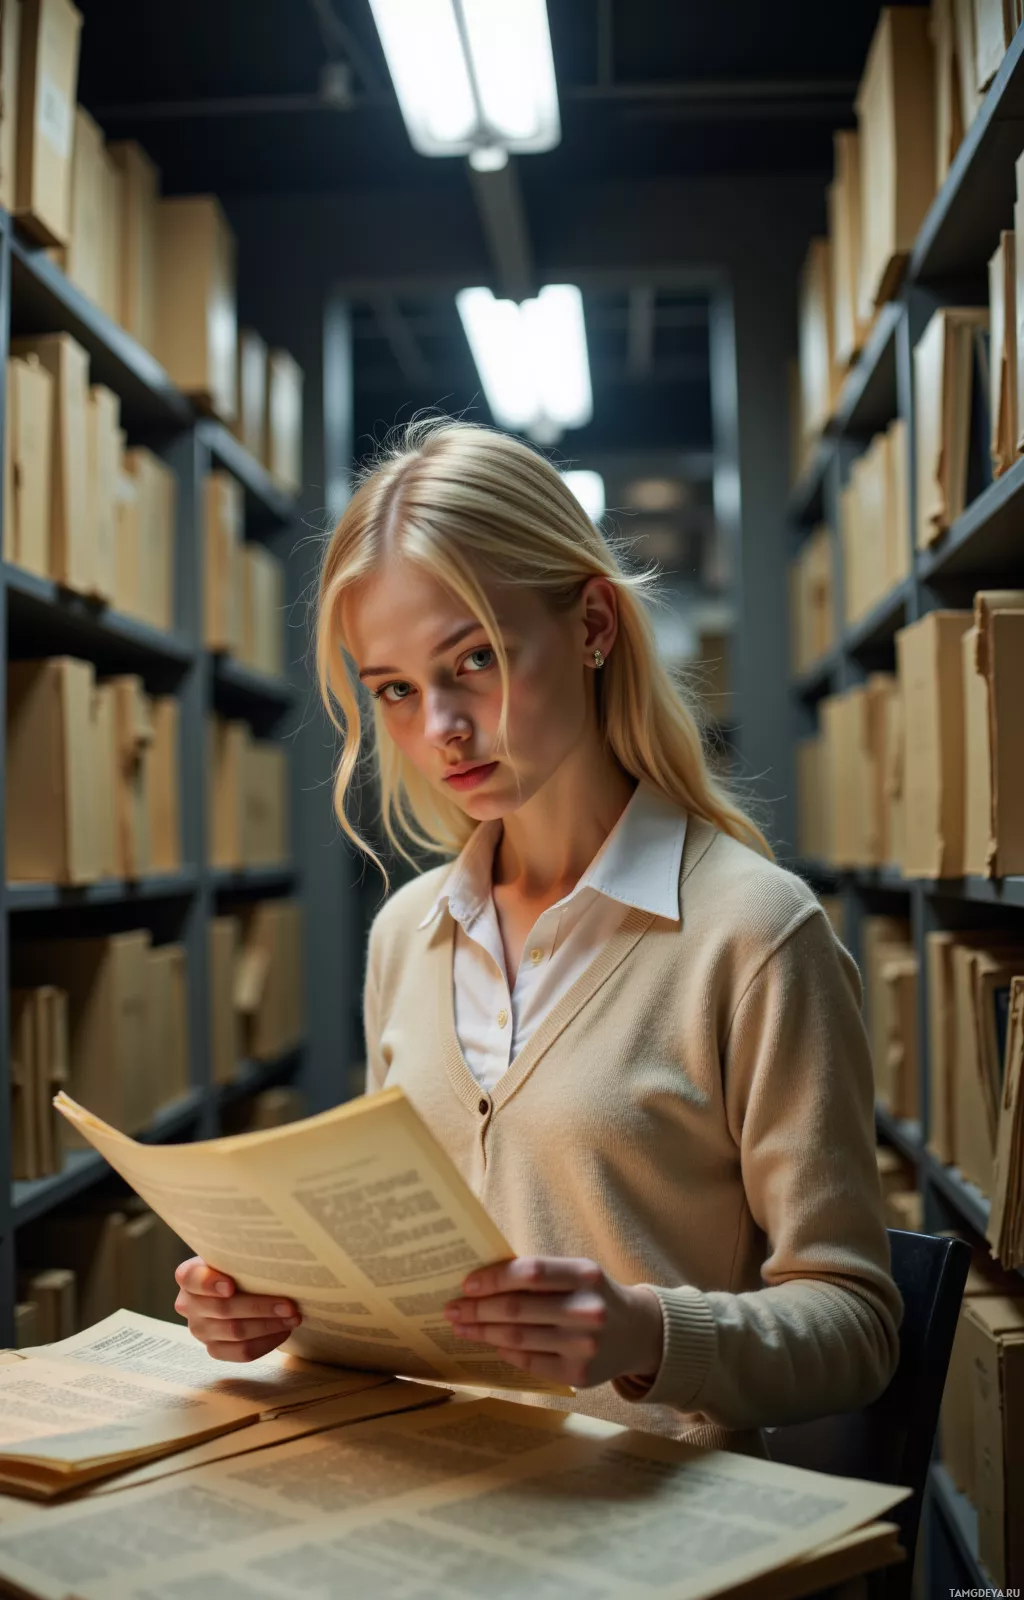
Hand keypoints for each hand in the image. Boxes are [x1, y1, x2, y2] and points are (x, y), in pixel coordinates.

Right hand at [173, 1257, 301, 1361]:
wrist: (235, 1285)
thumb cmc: (237, 1267)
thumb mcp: (234, 1255)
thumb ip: (242, 1257)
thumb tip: (273, 1258)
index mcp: (189, 1277)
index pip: (192, 1278)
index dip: (210, 1283)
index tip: (231, 1286)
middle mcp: (189, 1305)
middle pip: (223, 1309)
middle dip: (260, 1307)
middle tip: (289, 1305)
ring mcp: (200, 1330)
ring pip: (235, 1332)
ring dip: (268, 1326)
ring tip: (292, 1318)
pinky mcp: (215, 1348)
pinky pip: (241, 1352)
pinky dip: (266, 1343)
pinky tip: (282, 1331)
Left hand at [443, 1256, 663, 1388]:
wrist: (637, 1332)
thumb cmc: (593, 1295)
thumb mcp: (576, 1274)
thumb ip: (539, 1275)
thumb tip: (481, 1281)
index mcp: (585, 1275)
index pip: (530, 1272)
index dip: (494, 1278)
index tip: (467, 1284)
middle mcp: (588, 1310)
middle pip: (517, 1309)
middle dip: (478, 1309)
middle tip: (452, 1308)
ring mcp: (584, 1346)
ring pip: (518, 1338)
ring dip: (483, 1332)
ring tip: (462, 1326)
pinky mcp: (579, 1375)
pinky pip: (529, 1362)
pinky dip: (506, 1351)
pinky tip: (494, 1343)